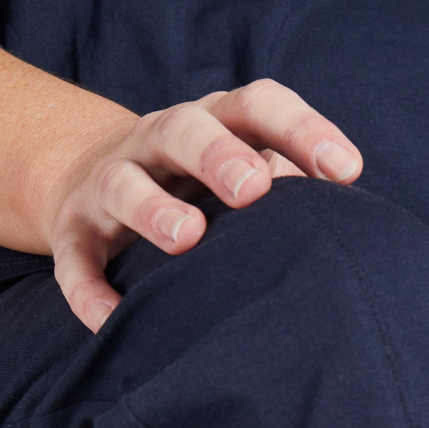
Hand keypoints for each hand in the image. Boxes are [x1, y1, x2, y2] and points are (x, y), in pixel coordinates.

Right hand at [36, 78, 362, 332]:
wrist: (94, 183)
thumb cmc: (201, 190)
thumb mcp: (245, 176)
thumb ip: (290, 193)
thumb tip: (354, 235)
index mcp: (215, 124)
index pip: (258, 106)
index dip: (302, 130)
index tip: (346, 170)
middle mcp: (159, 142)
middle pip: (185, 130)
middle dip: (220, 155)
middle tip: (256, 190)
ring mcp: (110, 183)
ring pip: (124, 184)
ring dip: (153, 208)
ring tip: (188, 238)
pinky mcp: (73, 231)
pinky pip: (75, 259)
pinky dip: (89, 289)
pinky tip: (113, 319)